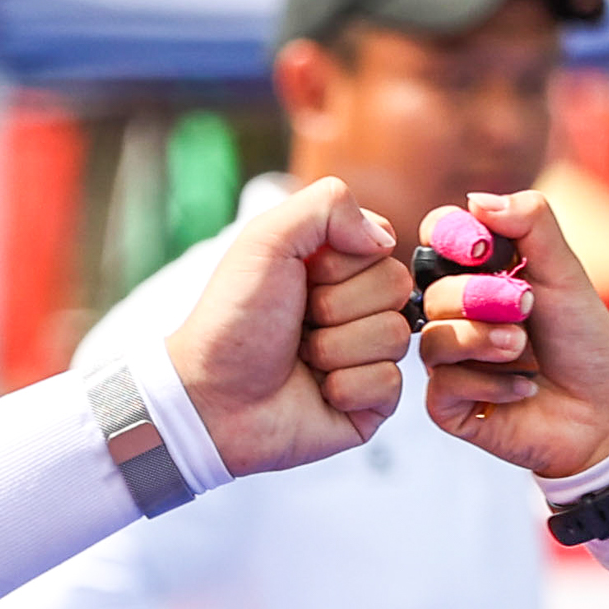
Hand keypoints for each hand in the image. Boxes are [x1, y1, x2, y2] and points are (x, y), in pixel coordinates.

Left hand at [166, 175, 410, 476]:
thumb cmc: (232, 320)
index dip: (343, 263)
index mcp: (336, 265)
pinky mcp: (373, 402)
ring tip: (301, 358)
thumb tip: (384, 237)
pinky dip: (345, 387)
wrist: (213, 397)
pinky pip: (390, 384)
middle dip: (337, 307)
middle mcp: (357, 306)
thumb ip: (328, 206)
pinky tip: (317, 391)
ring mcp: (368, 354)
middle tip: (298, 323)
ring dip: (335, 349)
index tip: (302, 278)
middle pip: (396, 288)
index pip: (383, 245)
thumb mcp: (266, 241)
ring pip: (395, 336)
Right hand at [412, 190, 608, 479]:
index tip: (485, 250)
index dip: (452, 237)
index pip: (436, 236)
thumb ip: (530, 224)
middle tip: (526, 307)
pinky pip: (445, 385)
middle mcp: (454, 315)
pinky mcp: (449, 405)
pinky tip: (523, 388)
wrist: (604, 412)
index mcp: (476, 274)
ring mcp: (449, 361)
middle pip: (431, 290)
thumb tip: (476, 199)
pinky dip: (491, 383)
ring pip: (433, 339)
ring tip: (523, 350)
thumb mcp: (565, 273)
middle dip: (481, 297)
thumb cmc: (583, 341)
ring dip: (485, 341)